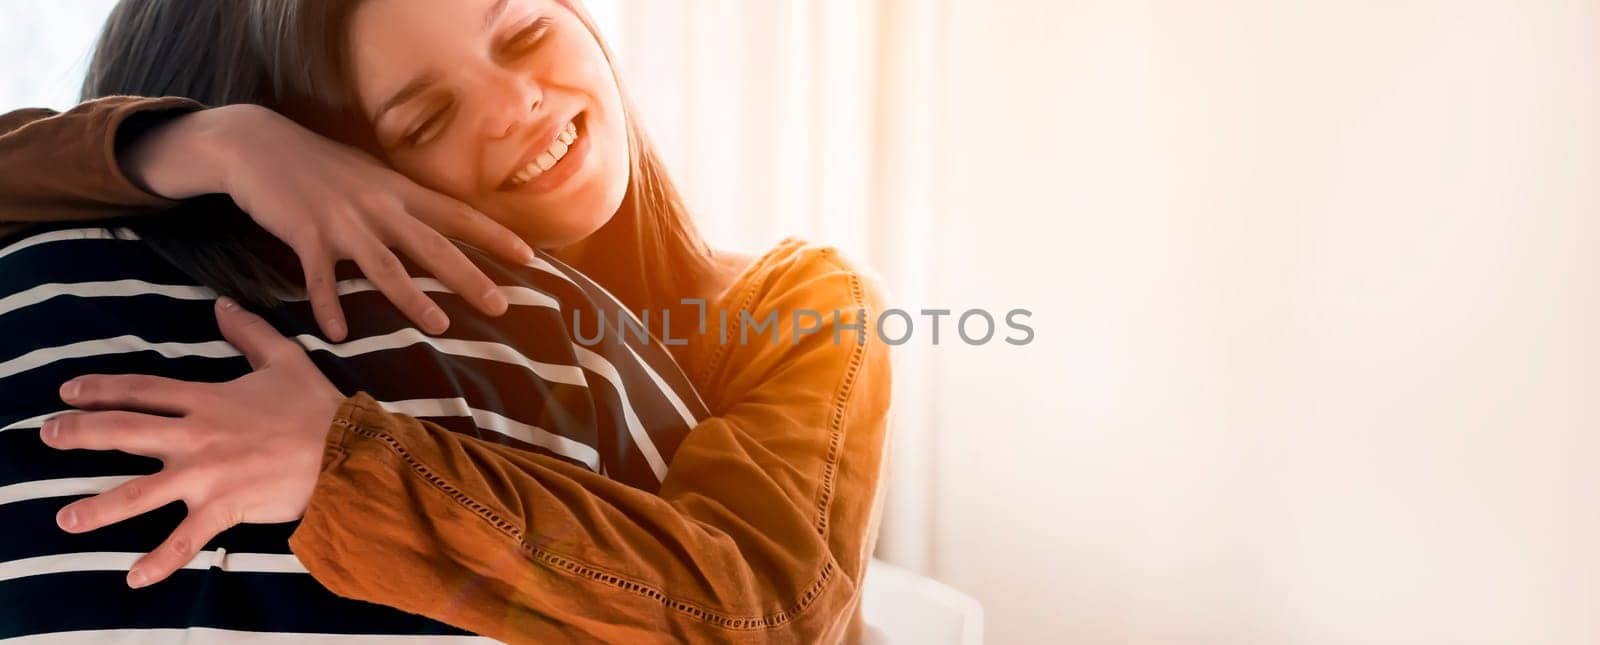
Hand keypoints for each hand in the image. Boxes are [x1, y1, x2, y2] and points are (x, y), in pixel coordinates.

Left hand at [41, 297, 342, 587]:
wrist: (346, 450)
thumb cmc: (317, 407)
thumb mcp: (285, 358)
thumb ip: (249, 331)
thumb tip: (223, 303)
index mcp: (207, 400)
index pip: (143, 390)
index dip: (102, 388)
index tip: (68, 391)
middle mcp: (196, 437)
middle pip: (124, 432)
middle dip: (80, 434)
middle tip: (47, 435)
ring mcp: (206, 475)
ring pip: (140, 493)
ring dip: (99, 508)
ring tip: (66, 519)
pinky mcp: (224, 507)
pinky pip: (185, 539)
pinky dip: (161, 561)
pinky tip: (135, 578)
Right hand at [122, 104, 534, 340]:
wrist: (255, 143)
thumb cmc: (317, 163)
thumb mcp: (369, 174)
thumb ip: (401, 199)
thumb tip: (436, 221)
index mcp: (398, 190)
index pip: (457, 214)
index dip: (495, 235)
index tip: (531, 256)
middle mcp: (378, 206)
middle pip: (433, 246)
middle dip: (470, 277)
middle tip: (502, 306)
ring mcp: (342, 222)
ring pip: (385, 267)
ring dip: (413, 298)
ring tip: (440, 325)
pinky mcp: (304, 233)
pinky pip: (320, 279)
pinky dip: (328, 306)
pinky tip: (339, 333)